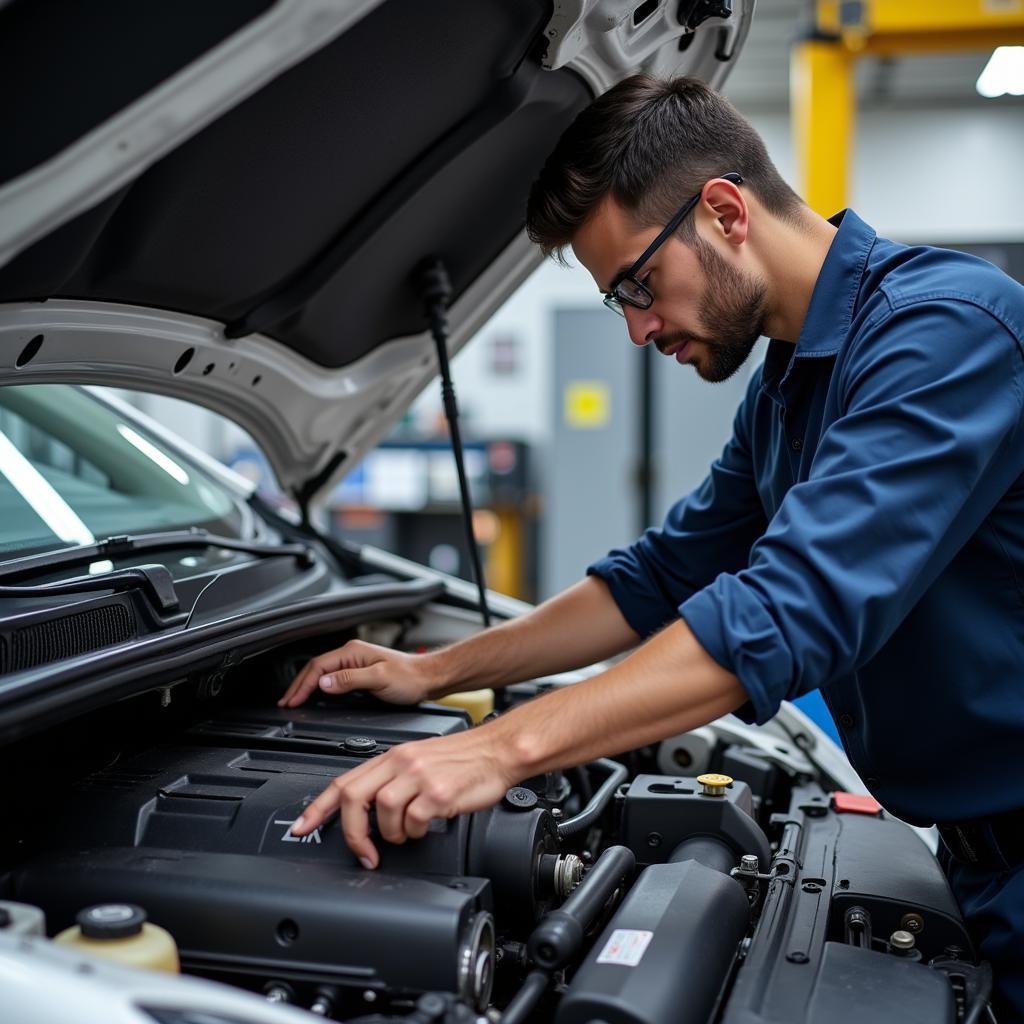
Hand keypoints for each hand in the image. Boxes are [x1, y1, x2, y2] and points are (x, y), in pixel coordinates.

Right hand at [278, 640, 439, 707]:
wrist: (428, 678)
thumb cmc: (410, 677)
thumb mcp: (379, 678)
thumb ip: (350, 680)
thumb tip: (324, 683)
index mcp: (353, 651)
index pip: (318, 667)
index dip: (302, 685)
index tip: (292, 701)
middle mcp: (352, 654)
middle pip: (316, 668)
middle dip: (298, 685)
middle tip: (286, 702)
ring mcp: (355, 662)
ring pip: (323, 673)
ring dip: (306, 686)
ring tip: (293, 699)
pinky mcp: (360, 672)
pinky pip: (332, 678)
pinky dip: (319, 687)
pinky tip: (315, 694)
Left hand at [288, 728, 516, 867]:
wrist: (499, 750)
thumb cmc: (464, 759)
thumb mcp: (420, 761)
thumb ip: (393, 780)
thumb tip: (370, 813)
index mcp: (393, 756)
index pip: (343, 781)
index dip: (317, 808)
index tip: (301, 828)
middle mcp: (402, 762)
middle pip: (355, 798)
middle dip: (353, 833)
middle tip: (364, 852)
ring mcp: (419, 776)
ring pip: (384, 813)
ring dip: (393, 834)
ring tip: (409, 832)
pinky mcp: (438, 792)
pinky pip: (414, 821)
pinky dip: (417, 830)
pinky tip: (429, 824)